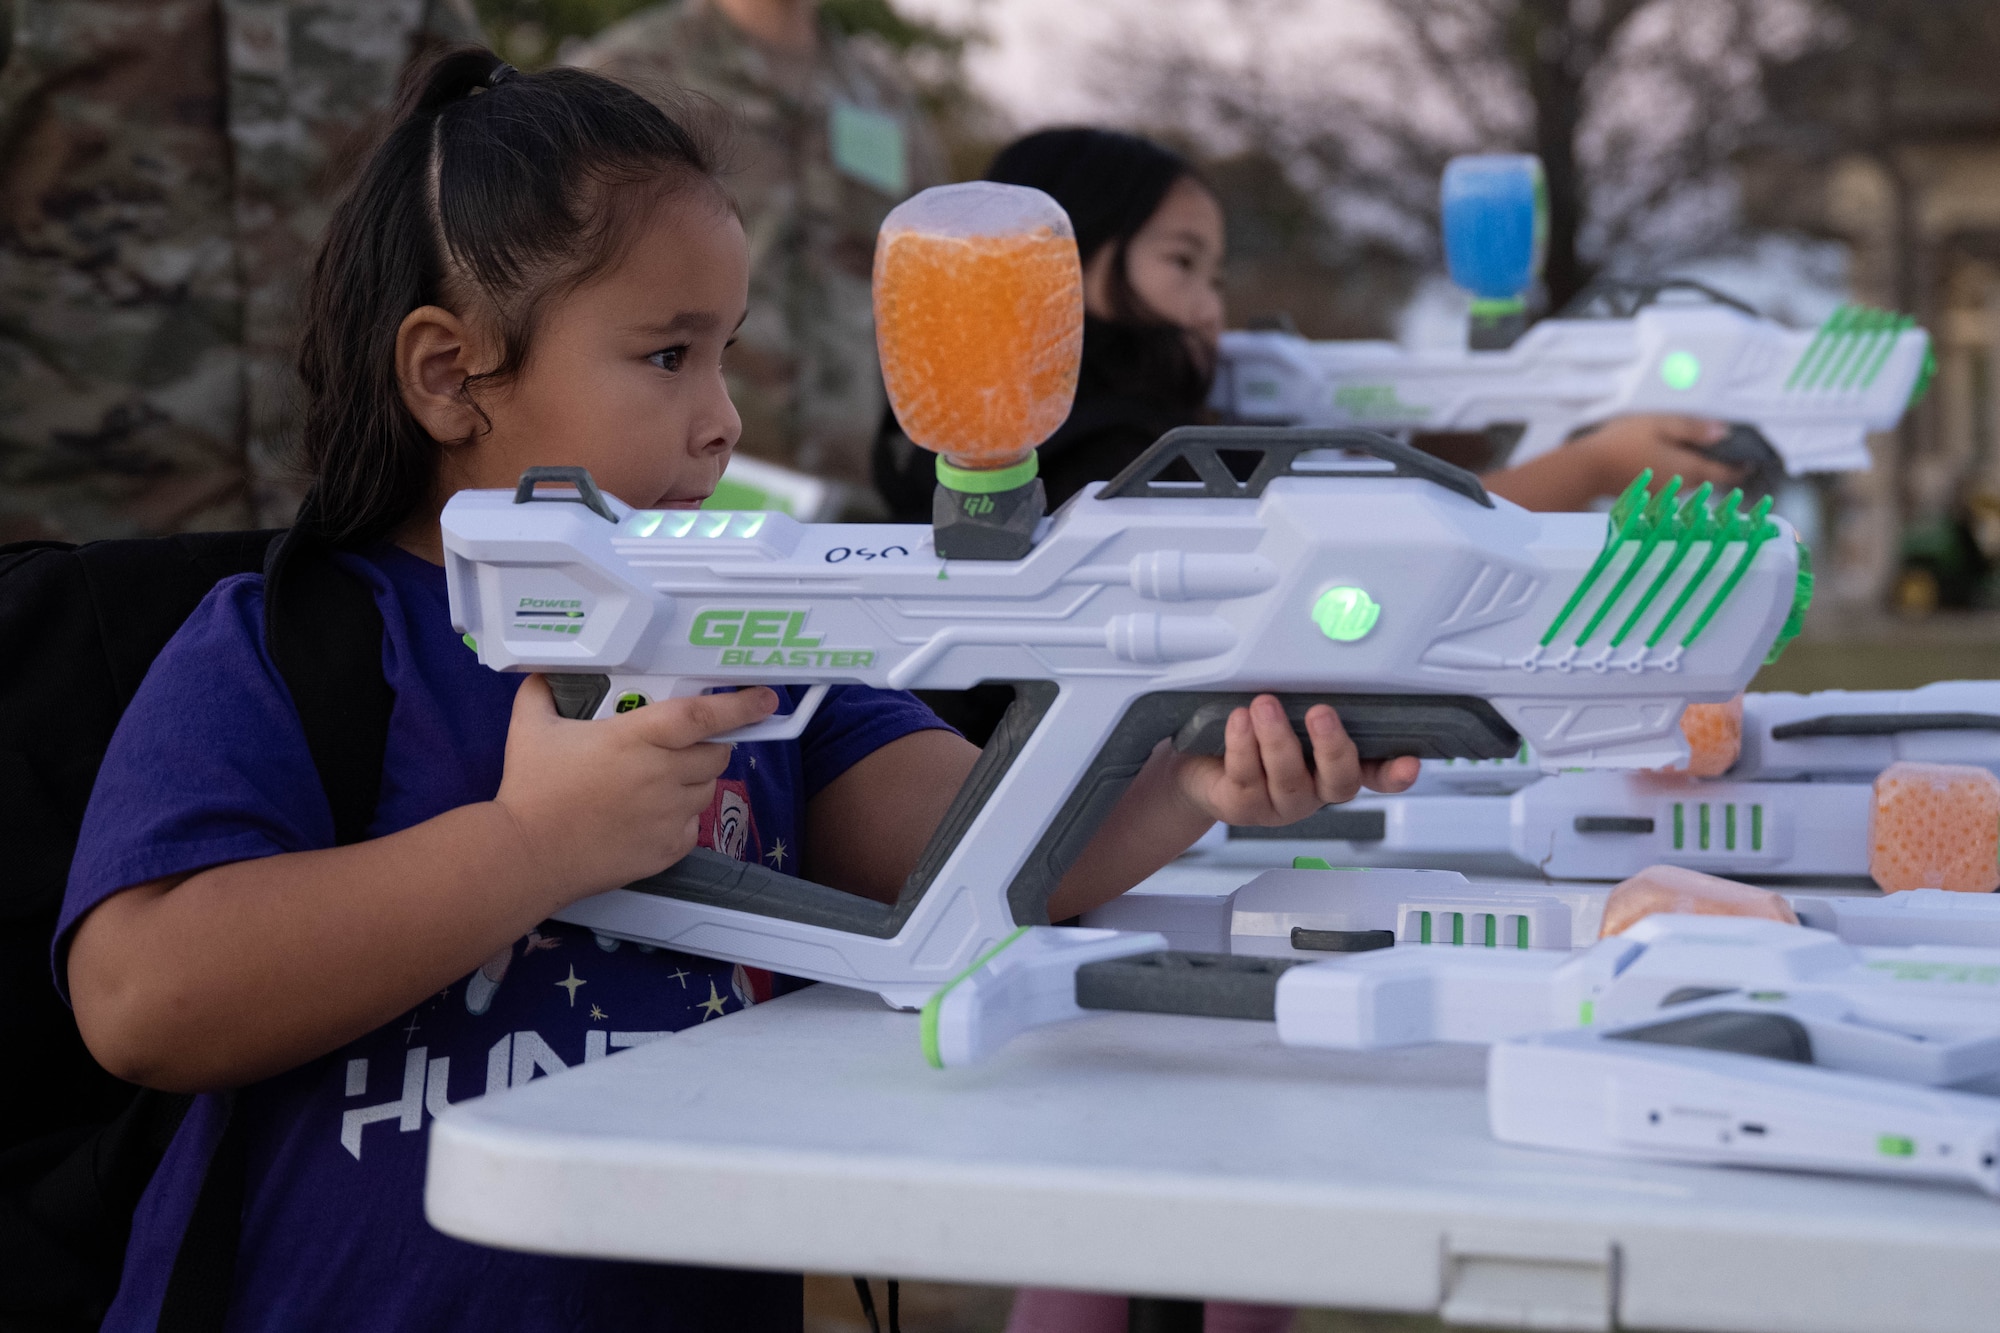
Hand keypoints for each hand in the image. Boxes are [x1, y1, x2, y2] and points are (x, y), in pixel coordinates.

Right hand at [491, 678, 777, 901]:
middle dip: (709, 744)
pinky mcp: (668, 848)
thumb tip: (547, 671)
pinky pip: (692, 825)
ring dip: (693, 780)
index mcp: (637, 738)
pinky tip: (648, 815)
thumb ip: (544, 692)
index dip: (739, 705)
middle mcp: (663, 775)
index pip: (702, 715)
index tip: (767, 698)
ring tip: (657, 782)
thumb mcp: (531, 727)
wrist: (527, 856)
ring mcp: (669, 815)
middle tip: (681, 745)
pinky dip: (680, 817)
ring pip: (706, 789)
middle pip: (716, 752)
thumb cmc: (531, 789)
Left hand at [1171, 694, 1419, 827]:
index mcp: (1333, 766)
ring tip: (1264, 706)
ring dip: (1278, 739)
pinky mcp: (1244, 808)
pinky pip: (1247, 778)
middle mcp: (1313, 790)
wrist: (1196, 763)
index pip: (1376, 774)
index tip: (1410, 762)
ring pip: (1289, 778)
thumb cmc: (1248, 732)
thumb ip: (1305, 694)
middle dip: (1332, 746)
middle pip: (1339, 781)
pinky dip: (1242, 746)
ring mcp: (1280, 804)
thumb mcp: (1283, 709)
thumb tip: (1320, 650)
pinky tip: (1238, 722)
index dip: (1395, 773)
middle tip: (1320, 712)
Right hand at [1573, 414, 1742, 496]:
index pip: (1724, 472)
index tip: (1750, 462)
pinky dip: (1671, 474)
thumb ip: (1693, 429)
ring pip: (1686, 481)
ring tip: (1683, 451)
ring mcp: (1663, 493)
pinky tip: (1658, 461)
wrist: (1587, 469)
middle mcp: (1680, 485)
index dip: (1740, 468)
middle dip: (1713, 466)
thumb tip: (1722, 432)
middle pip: (1706, 477)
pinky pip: (1668, 484)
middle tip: (1715, 450)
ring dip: (1690, 469)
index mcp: (1688, 468)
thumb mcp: (1660, 424)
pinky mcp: (1647, 494)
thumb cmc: (1622, 444)